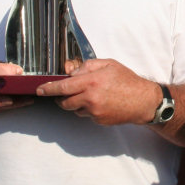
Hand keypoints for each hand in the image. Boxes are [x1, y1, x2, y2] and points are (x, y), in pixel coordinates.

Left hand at [36, 59, 158, 124]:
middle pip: (64, 102)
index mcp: (92, 81)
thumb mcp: (109, 64)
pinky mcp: (98, 120)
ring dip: (76, 103)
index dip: (48, 89)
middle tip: (64, 94)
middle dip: (60, 98)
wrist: (144, 101)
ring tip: (89, 96)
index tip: (40, 89)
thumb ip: (88, 66)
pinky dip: (88, 109)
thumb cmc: (128, 80)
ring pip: (74, 109)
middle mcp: (91, 98)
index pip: (63, 86)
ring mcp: (94, 111)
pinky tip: (100, 103)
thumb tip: (72, 73)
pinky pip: (86, 115)